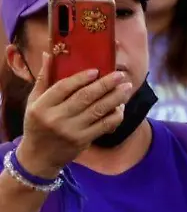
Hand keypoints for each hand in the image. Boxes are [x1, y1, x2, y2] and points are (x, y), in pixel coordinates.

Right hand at [15, 56, 133, 178]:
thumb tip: (49, 53)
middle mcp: (55, 118)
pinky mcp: (82, 140)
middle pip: (85, 97)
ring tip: (127, 87)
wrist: (39, 157)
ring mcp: (70, 130)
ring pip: (98, 110)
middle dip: (106, 85)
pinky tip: (121, 107)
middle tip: (121, 75)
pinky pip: (104, 125)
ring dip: (115, 98)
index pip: (63, 87)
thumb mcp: (34, 101)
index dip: (81, 78)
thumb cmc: (37, 124)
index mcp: (41, 106)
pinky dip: (115, 116)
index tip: (97, 70)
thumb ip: (44, 78)